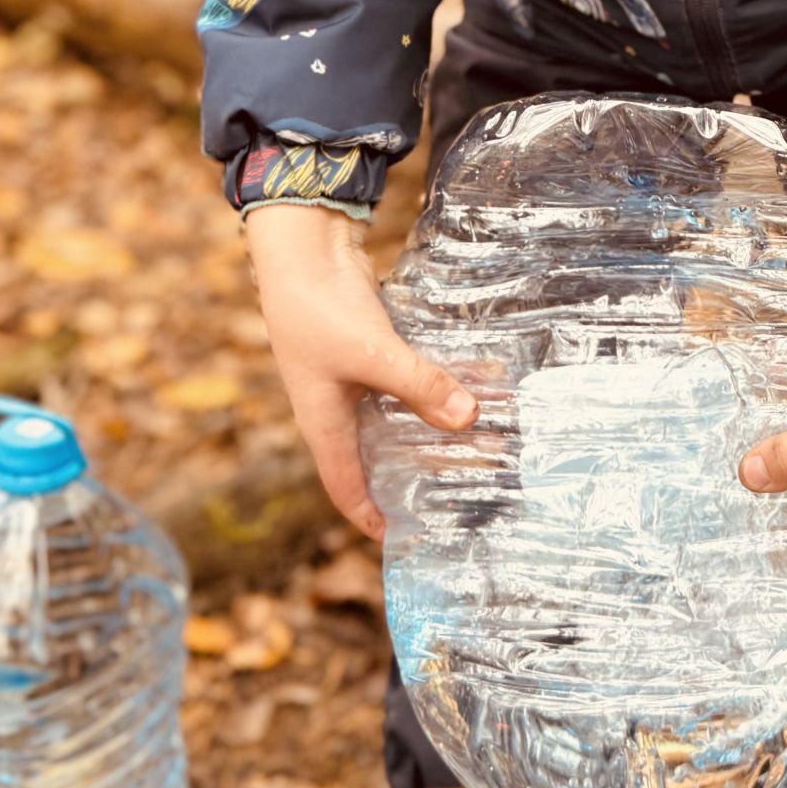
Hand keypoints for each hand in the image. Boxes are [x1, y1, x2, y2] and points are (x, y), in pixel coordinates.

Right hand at [245, 203, 476, 540]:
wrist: (301, 247)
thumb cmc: (319, 309)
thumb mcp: (372, 355)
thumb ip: (419, 385)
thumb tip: (468, 419)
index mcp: (324, 422)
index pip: (345, 487)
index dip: (369, 516)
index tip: (401, 539)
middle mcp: (337, 406)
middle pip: (378, 454)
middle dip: (416, 472)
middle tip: (462, 487)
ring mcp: (353, 376)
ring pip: (398, 414)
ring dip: (435, 424)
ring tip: (484, 437)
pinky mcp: (370, 348)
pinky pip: (407, 379)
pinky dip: (437, 383)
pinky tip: (476, 382)